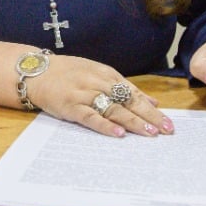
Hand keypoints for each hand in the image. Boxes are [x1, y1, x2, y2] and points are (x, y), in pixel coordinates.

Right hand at [31, 55, 173, 137]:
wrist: (36, 71)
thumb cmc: (68, 73)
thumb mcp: (98, 73)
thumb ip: (124, 87)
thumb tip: (152, 101)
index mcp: (106, 74)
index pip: (134, 92)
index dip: (152, 109)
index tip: (169, 122)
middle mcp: (97, 83)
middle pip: (128, 101)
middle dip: (149, 116)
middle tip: (167, 130)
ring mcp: (83, 94)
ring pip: (113, 108)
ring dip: (132, 122)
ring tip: (149, 133)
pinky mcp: (70, 106)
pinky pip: (90, 117)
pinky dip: (105, 126)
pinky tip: (118, 134)